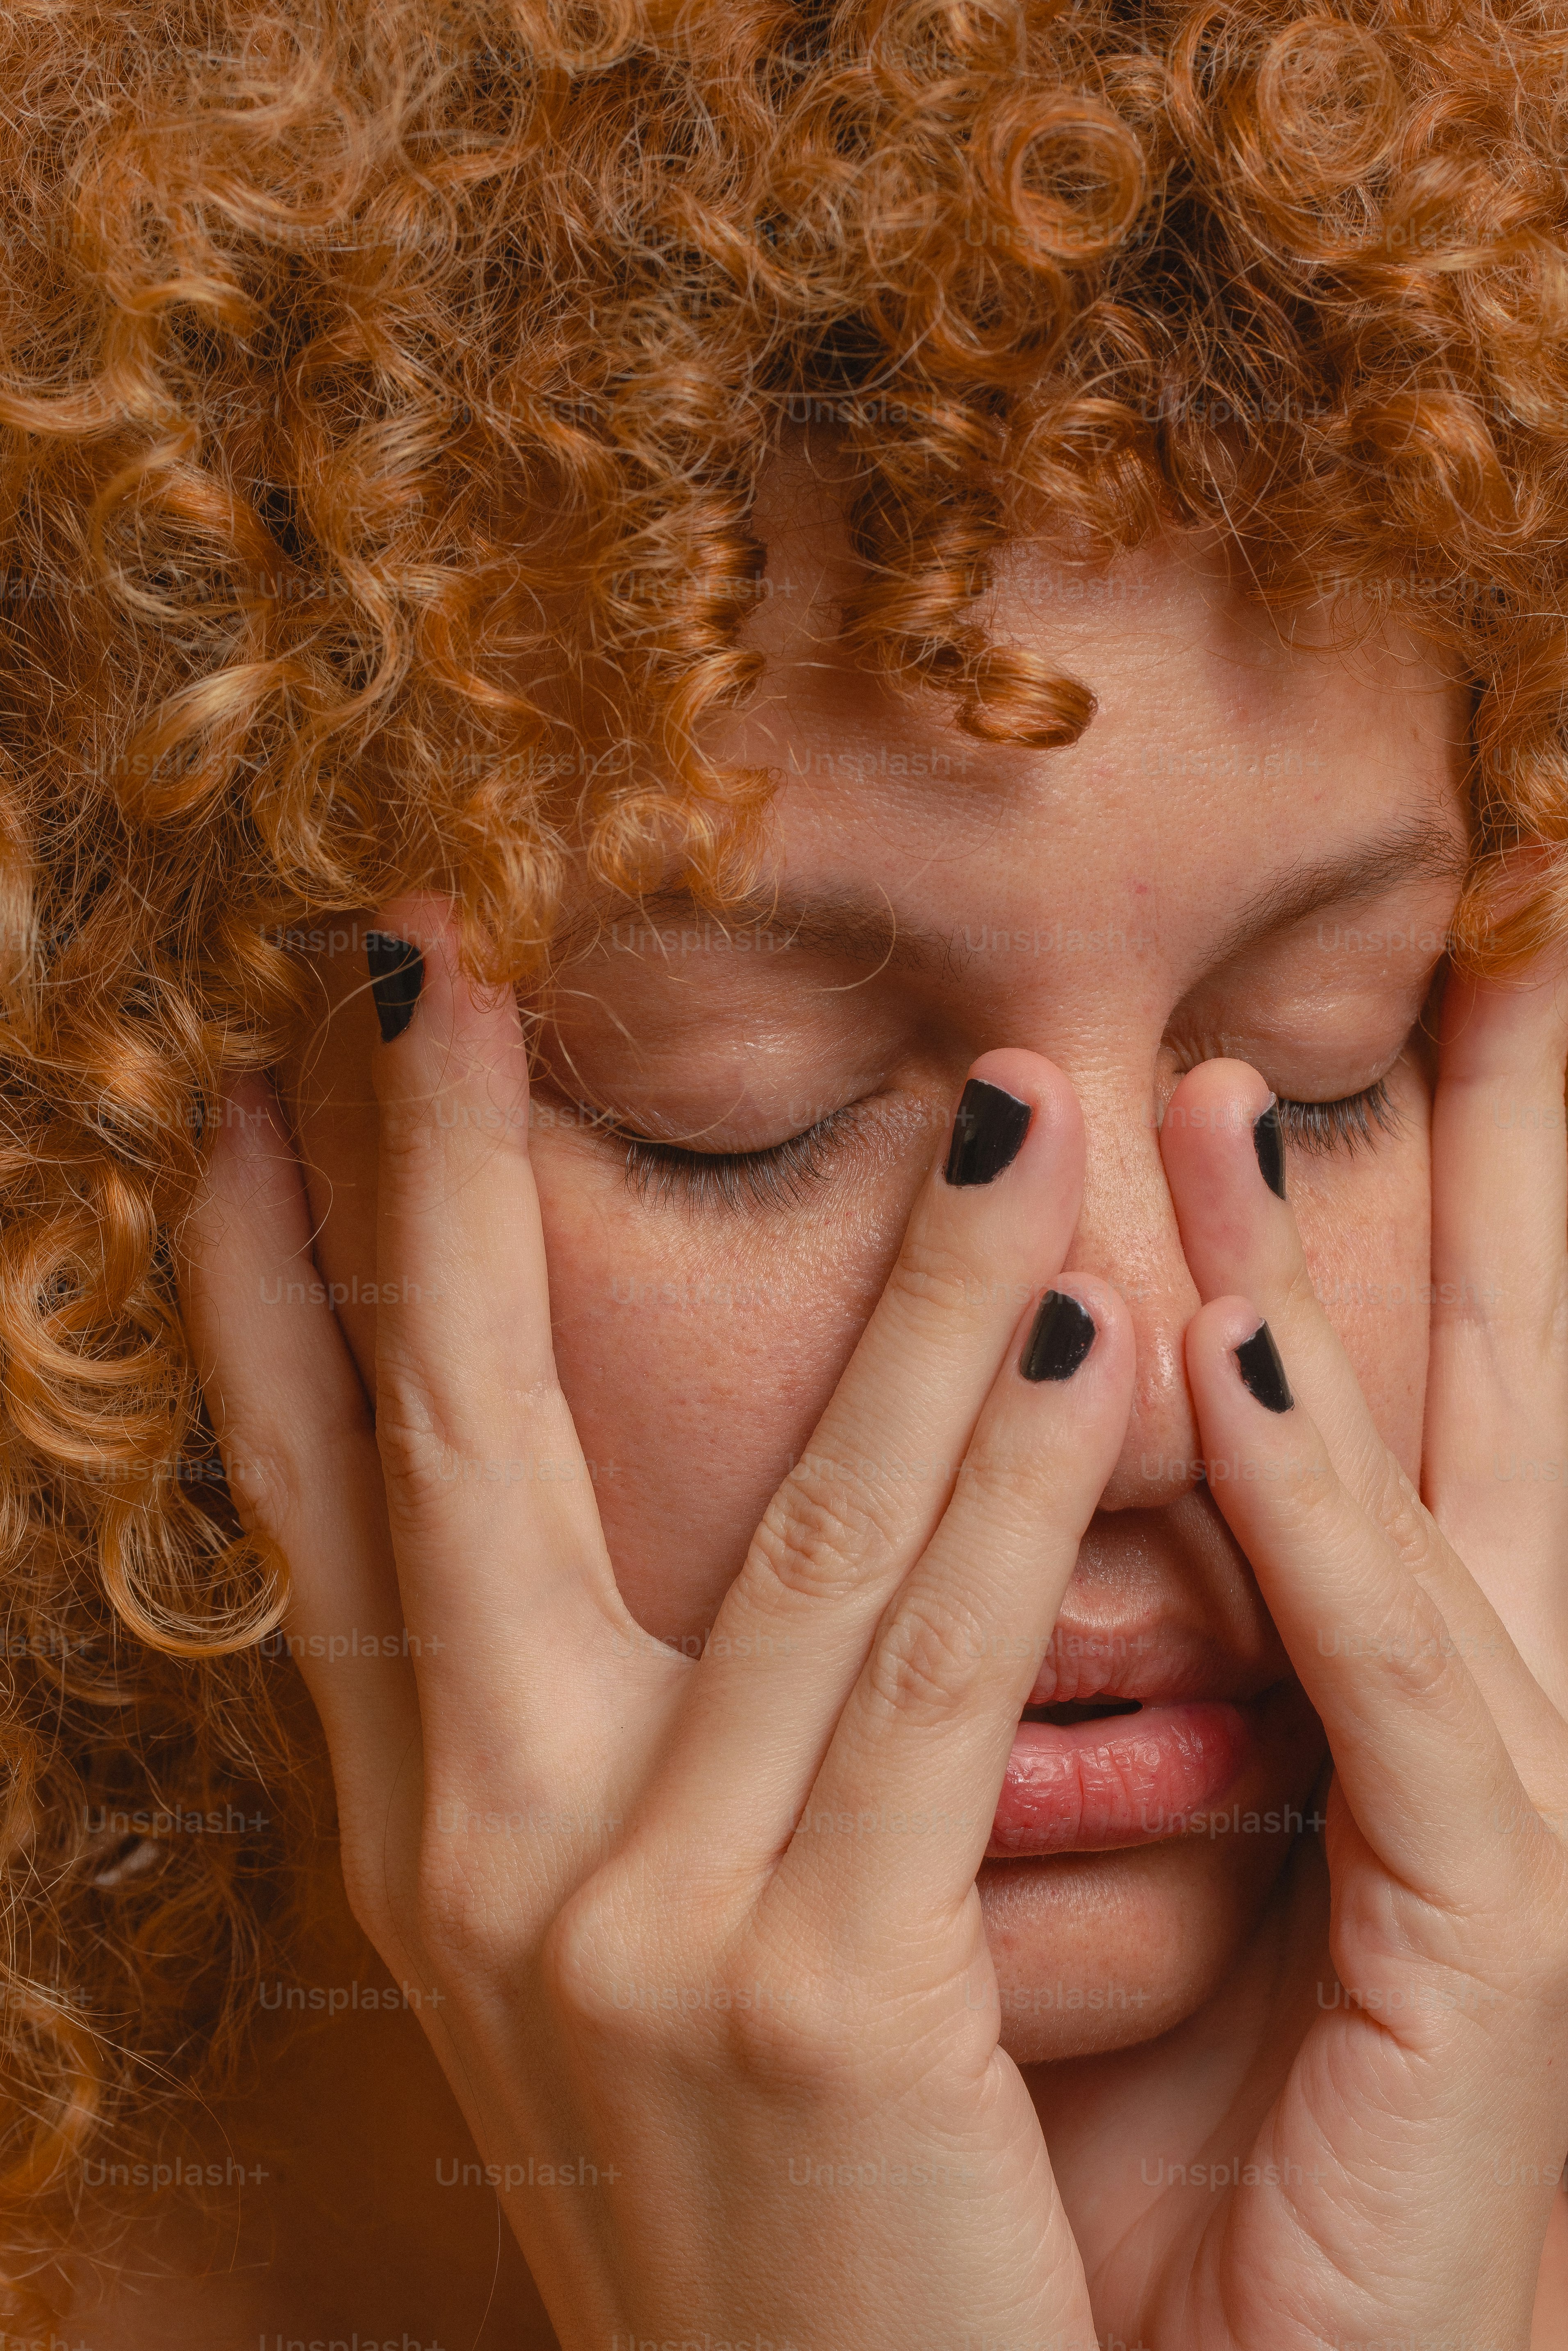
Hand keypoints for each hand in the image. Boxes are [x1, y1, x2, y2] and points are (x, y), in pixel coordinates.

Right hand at [179, 898, 1139, 2349]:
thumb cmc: (748, 2208)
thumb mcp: (608, 1961)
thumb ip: (594, 1754)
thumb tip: (596, 1559)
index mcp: (433, 1843)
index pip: (319, 1511)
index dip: (265, 1298)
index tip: (235, 1109)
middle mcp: (483, 1857)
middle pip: (458, 1447)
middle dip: (435, 1184)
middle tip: (428, 955)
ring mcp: (627, 1929)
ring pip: (793, 1523)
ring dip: (902, 1275)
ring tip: (996, 1080)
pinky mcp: (806, 1999)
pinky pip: (941, 1669)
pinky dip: (1026, 1472)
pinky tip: (1094, 1308)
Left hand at [1065, 951, 1567, 2347]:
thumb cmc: (1107, 2155)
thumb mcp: (1042, 1876)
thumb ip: (998, 1694)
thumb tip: (863, 1530)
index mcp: (1355, 1708)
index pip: (1360, 1406)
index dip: (1340, 1221)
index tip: (1254, 1049)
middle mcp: (1453, 1724)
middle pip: (1484, 1383)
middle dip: (1502, 1164)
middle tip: (1504, 947)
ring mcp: (1501, 1824)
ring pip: (1434, 1484)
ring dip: (1336, 1269)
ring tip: (1231, 1078)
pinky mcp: (1497, 1941)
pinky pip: (1399, 1690)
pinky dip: (1320, 1518)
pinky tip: (1238, 1358)